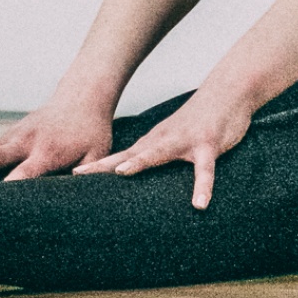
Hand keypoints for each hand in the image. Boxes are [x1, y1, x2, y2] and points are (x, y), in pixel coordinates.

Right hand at [0, 96, 112, 180]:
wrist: (82, 97)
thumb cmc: (91, 131)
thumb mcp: (98, 153)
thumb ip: (89, 172)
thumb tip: (77, 189)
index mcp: (48, 151)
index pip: (27, 171)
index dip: (12, 185)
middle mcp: (25, 141)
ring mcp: (13, 135)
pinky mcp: (7, 134)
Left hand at [74, 81, 254, 207]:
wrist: (226, 92)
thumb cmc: (198, 121)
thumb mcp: (171, 138)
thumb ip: (154, 156)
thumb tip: (135, 176)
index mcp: (152, 142)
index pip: (119, 157)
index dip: (96, 167)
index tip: (70, 176)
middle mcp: (162, 141)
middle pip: (130, 155)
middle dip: (105, 166)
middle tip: (79, 175)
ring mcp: (184, 141)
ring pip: (159, 152)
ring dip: (141, 161)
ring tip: (124, 174)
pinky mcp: (207, 145)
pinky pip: (204, 169)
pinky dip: (202, 186)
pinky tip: (200, 204)